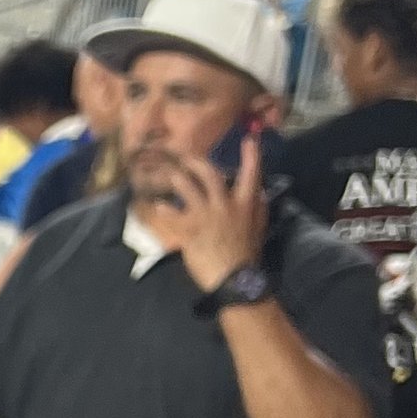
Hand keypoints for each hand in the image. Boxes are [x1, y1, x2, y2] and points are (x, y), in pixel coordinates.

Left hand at [130, 130, 268, 291]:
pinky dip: (162, 209)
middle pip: (210, 174)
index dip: (251, 155)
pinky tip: (156, 206)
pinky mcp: (189, 228)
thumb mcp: (259, 228)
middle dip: (197, 162)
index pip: (251, 174)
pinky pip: (171, 214)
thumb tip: (260, 192)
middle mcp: (224, 204)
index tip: (248, 140)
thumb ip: (258, 207)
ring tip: (170, 175)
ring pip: (187, 187)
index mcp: (246, 203)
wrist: (234, 278)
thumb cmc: (247, 254)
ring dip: (177, 179)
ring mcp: (205, 215)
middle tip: (187, 157)